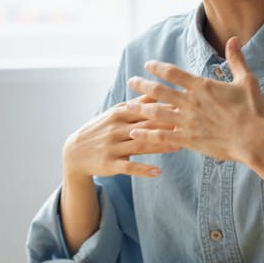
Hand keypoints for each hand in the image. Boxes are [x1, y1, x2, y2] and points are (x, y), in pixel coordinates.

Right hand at [63, 95, 180, 179]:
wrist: (74, 151)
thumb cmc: (100, 130)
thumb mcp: (115, 114)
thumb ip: (136, 104)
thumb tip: (158, 90)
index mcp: (118, 114)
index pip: (145, 109)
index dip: (165, 108)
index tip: (185, 106)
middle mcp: (115, 129)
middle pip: (145, 126)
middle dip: (166, 125)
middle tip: (189, 124)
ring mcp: (112, 147)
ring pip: (139, 146)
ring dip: (160, 146)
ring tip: (180, 146)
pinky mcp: (109, 164)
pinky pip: (128, 167)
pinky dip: (143, 170)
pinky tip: (157, 172)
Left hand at [125, 37, 263, 163]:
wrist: (255, 140)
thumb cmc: (253, 111)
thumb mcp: (246, 80)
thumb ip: (236, 60)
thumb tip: (234, 39)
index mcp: (202, 86)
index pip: (173, 72)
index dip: (158, 67)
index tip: (148, 65)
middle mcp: (190, 102)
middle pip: (159, 90)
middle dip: (142, 85)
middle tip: (131, 81)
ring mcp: (187, 121)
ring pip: (156, 112)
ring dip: (139, 107)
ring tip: (125, 105)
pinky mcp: (188, 139)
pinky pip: (161, 136)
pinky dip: (146, 134)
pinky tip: (134, 132)